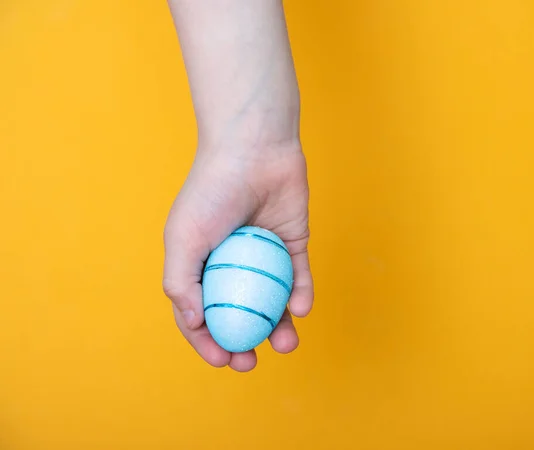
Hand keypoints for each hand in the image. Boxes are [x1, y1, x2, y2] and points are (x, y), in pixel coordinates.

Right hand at [162, 144, 312, 371]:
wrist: (254, 149)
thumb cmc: (212, 191)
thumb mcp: (183, 238)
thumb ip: (180, 282)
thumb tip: (193, 324)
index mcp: (199, 264)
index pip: (199, 312)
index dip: (207, 341)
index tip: (222, 360)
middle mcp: (231, 263)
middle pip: (238, 312)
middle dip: (243, 342)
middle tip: (250, 361)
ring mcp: (263, 255)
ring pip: (271, 301)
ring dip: (278, 327)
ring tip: (285, 344)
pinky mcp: (292, 243)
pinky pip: (298, 276)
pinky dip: (301, 294)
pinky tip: (300, 308)